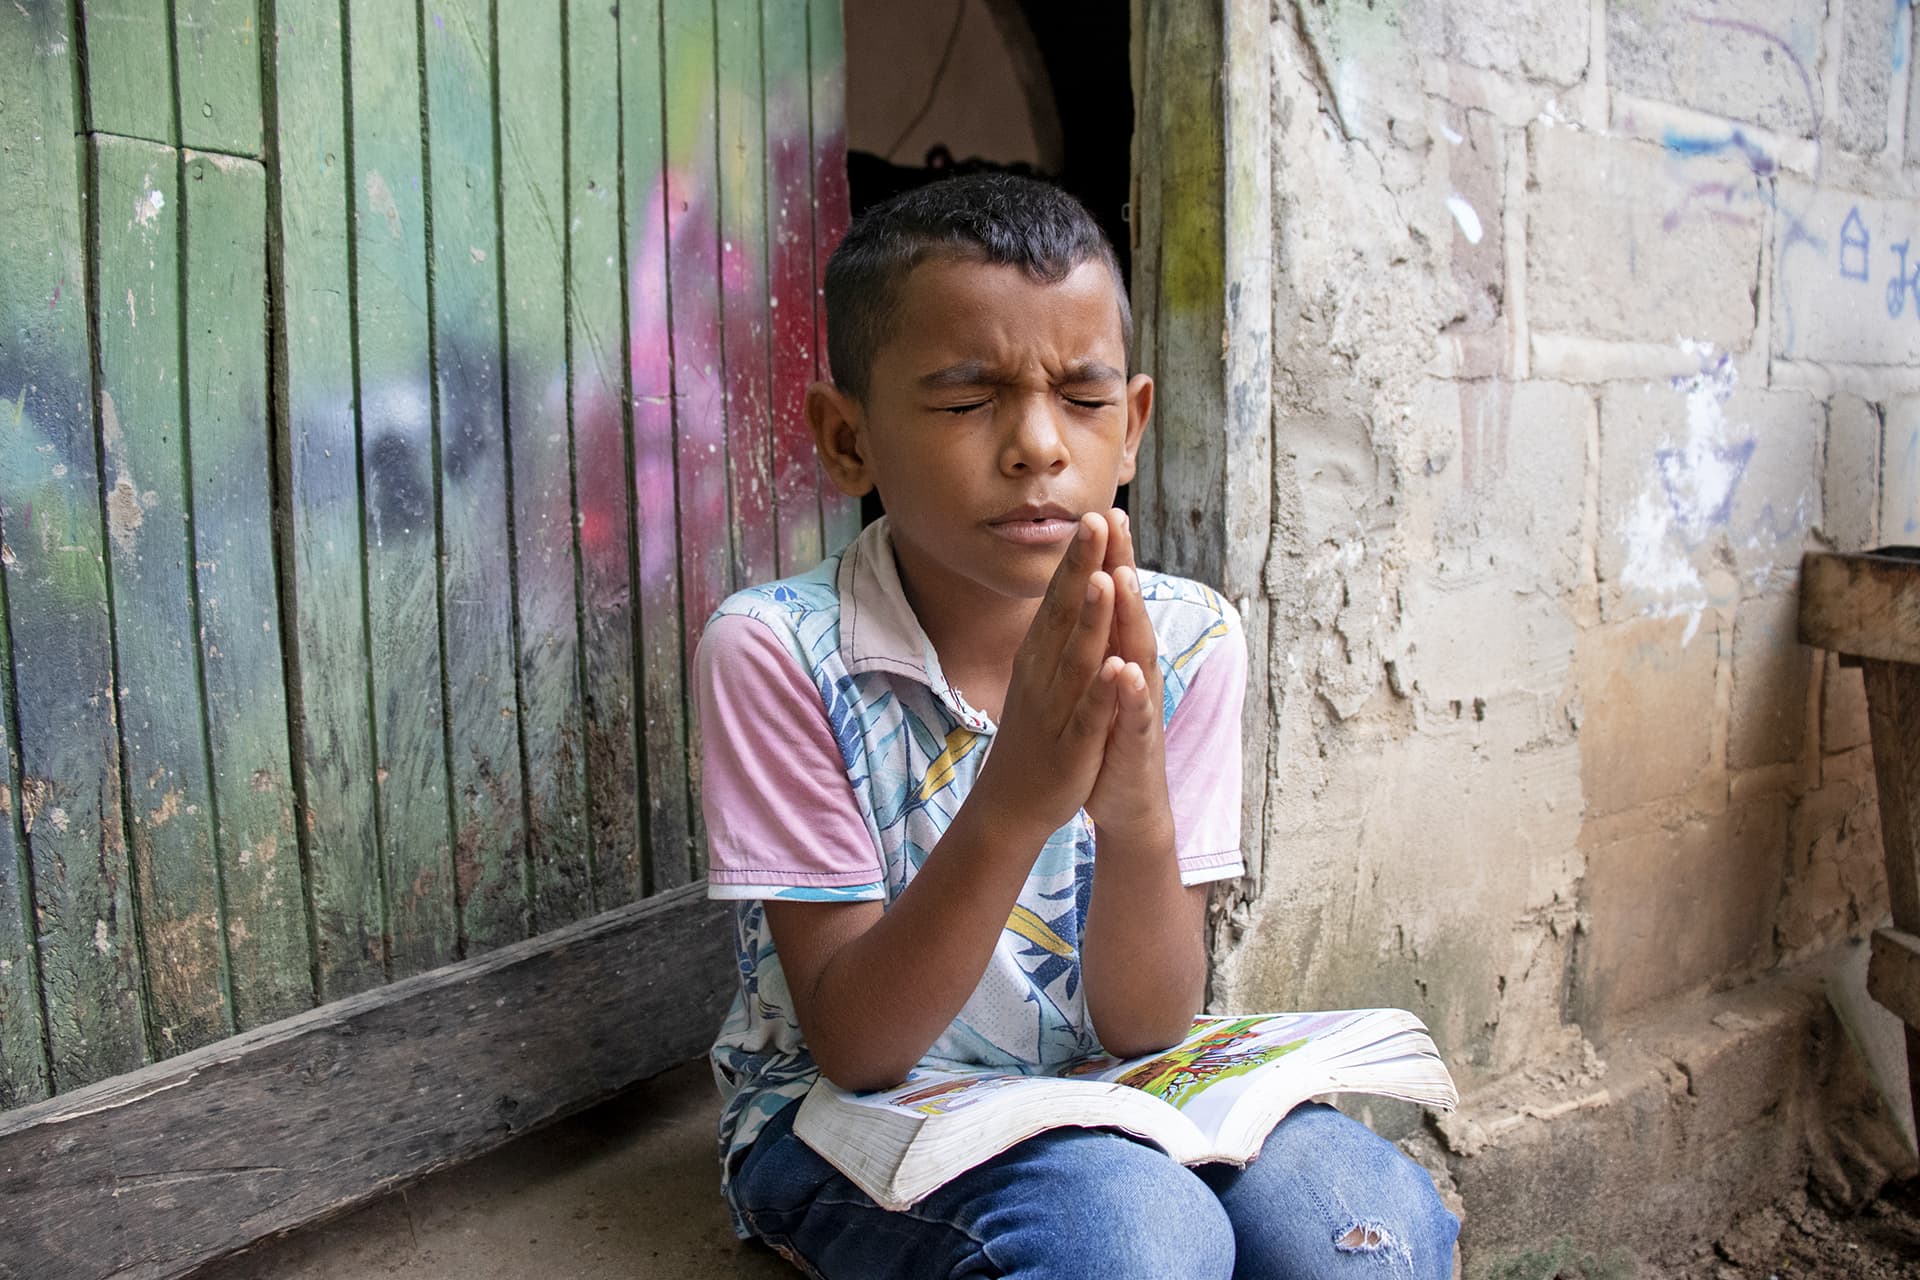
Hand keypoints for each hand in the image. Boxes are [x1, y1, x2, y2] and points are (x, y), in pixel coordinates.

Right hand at [975, 513, 1120, 836]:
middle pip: (1064, 612)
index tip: (1097, 513)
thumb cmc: (1035, 732)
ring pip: (1076, 657)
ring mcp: (1055, 708)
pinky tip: (1116, 668)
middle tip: (1097, 519)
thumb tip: (1070, 589)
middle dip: (1082, 567)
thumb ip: (1057, 634)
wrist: (1011, 802)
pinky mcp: (1071, 746)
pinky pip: (1087, 714)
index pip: (1060, 596)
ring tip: (1106, 578)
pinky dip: (1101, 691)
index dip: (1079, 557)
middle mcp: (1043, 673)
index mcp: (1040, 655)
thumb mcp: (1041, 675)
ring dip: (1091, 618)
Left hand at [1084, 509, 1169, 832]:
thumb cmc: (1109, 735)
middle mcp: (1134, 672)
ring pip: (1136, 655)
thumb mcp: (1098, 682)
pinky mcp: (1134, 744)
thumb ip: (1100, 640)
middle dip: (1123, 565)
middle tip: (1115, 518)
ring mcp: (1138, 706)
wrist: (1126, 801)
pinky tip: (1124, 672)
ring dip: (1130, 616)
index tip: (1099, 511)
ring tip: (1122, 577)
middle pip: (1129, 612)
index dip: (1108, 557)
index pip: (1113, 600)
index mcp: (1118, 655)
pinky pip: (1132, 716)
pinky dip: (1128, 694)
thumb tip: (1094, 599)